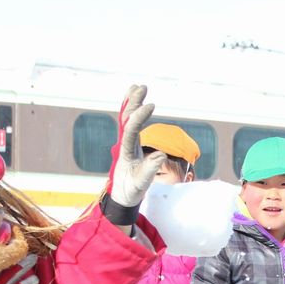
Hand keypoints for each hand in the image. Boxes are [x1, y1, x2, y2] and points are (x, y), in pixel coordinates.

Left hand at [102, 85, 166, 224]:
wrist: (122, 196)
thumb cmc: (131, 190)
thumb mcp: (141, 183)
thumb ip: (149, 169)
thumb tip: (161, 155)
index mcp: (126, 151)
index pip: (131, 128)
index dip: (139, 116)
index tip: (151, 105)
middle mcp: (124, 144)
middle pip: (127, 118)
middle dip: (133, 102)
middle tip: (141, 87)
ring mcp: (126, 143)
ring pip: (127, 119)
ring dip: (132, 103)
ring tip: (137, 87)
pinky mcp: (130, 145)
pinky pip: (130, 124)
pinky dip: (132, 112)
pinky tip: (135, 102)